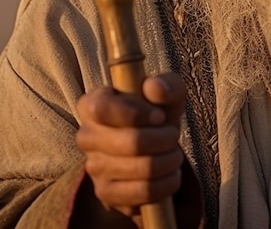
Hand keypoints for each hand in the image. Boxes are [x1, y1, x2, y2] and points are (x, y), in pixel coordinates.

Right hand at [76, 73, 185, 216]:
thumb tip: (155, 87)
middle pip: (131, 142)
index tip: (159, 116)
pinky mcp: (106, 193)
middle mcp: (87, 136)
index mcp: (92, 104)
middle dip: (165, 138)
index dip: (137, 113)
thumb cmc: (156, 114)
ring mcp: (94, 167)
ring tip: (174, 153)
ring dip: (170, 160)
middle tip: (173, 134)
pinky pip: (144, 192)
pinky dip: (167, 182)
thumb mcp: (167, 94)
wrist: (152, 147)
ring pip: (143, 168)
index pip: (102, 108)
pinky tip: (170, 173)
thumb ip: (166, 85)